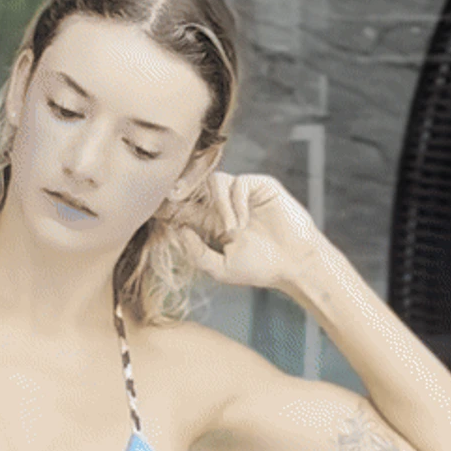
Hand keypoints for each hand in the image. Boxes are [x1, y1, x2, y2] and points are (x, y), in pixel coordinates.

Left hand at [166, 171, 322, 292]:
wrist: (294, 264)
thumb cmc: (260, 269)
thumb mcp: (220, 268)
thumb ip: (197, 252)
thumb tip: (178, 230)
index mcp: (211, 223)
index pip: (185, 208)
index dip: (171, 206)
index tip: (157, 208)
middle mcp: (224, 205)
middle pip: (196, 186)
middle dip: (184, 189)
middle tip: (174, 196)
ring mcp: (241, 194)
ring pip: (215, 181)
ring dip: (219, 205)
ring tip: (231, 231)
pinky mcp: (259, 185)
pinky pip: (238, 183)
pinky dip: (236, 203)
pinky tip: (244, 223)